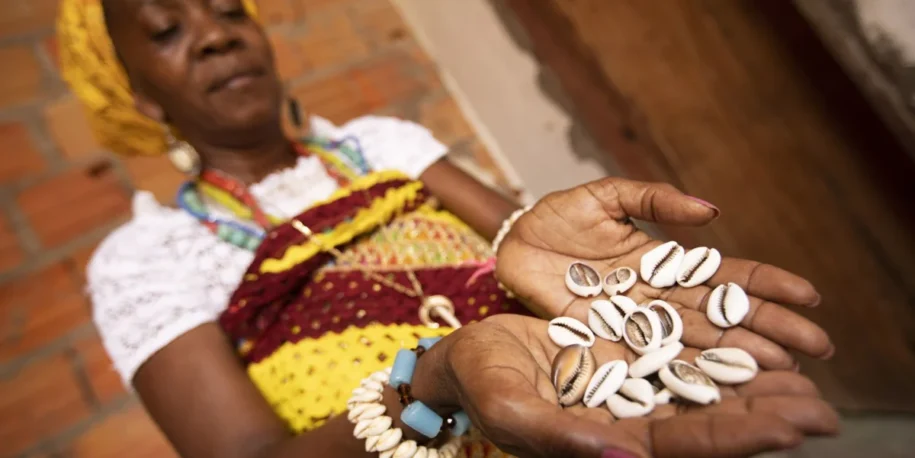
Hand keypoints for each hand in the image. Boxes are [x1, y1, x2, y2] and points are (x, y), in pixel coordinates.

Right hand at [416, 315, 837, 457]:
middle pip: (707, 423)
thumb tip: (621, 457)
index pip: (680, 445)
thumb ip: (559, 436)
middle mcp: (629, 421)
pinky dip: (721, 353)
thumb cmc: (478, 385)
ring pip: (703, 391)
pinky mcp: (628, 356)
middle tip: (821, 410)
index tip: (789, 428)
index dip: (735, 438)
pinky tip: (754, 344)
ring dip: (755, 389)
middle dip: (764, 418)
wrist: (468, 358)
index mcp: (605, 442)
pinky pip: (683, 357)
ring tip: (807, 380)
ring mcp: (631, 388)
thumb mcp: (509, 408)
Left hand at [495, 178, 833, 370]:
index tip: (809, 295)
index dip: (765, 285)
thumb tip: (711, 211)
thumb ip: (652, 199)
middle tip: (818, 347)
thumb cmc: (556, 217)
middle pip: (721, 317)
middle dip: (769, 329)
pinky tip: (718, 389)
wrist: (510, 245)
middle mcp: (657, 299)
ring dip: (737, 357)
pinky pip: (648, 362)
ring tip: (783, 371)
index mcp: (664, 262)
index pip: (724, 275)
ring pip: (694, 345)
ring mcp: (633, 325)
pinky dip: (683, 376)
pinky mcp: (603, 345)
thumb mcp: (604, 197)